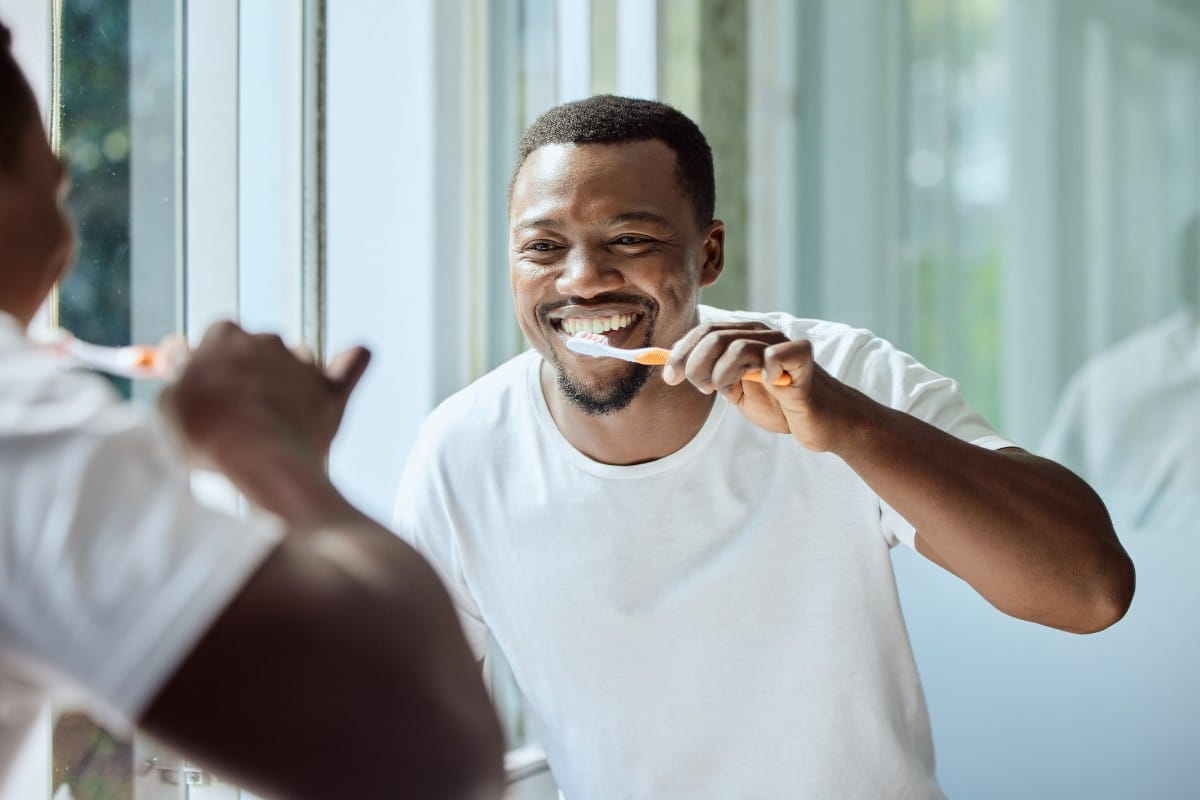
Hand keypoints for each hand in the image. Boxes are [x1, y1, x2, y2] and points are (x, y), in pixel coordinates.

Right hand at [159, 322, 369, 497]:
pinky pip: (352, 363)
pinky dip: (351, 361)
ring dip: (288, 380)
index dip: (211, 362)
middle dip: (249, 373)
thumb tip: (180, 356)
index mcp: (224, 336)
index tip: (204, 384)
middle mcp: (267, 340)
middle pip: (257, 348)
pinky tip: (355, 356)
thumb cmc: (205, 436)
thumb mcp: (169, 403)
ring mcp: (303, 363)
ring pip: (298, 359)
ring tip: (275, 419)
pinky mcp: (331, 391)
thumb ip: (177, 374)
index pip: (216, 337)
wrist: (258, 460)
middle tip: (237, 412)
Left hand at [662, 321, 865, 451]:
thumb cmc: (779, 404)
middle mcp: (762, 334)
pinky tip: (770, 384)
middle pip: (714, 337)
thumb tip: (671, 366)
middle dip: (696, 366)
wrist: (821, 421)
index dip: (681, 352)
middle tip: (702, 390)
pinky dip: (766, 370)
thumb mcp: (736, 390)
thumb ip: (710, 376)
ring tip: (730, 392)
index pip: (704, 331)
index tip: (669, 377)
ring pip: (737, 347)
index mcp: (744, 337)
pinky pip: (777, 354)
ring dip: (722, 375)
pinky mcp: (803, 359)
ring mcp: (783, 344)